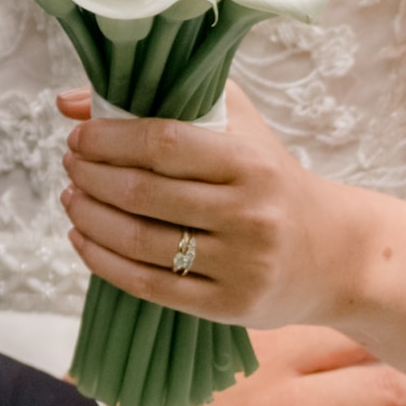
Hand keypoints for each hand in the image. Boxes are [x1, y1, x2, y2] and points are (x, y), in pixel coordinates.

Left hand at [63, 76, 367, 335]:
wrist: (336, 254)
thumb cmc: (273, 180)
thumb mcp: (238, 127)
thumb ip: (168, 98)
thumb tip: (69, 102)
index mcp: (251, 163)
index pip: (161, 143)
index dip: (108, 139)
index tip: (80, 137)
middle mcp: (249, 214)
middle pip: (142, 193)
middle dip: (90, 177)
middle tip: (71, 166)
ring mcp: (240, 265)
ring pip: (138, 241)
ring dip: (89, 218)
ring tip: (72, 199)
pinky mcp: (229, 306)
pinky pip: (147, 284)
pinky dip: (102, 261)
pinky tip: (83, 239)